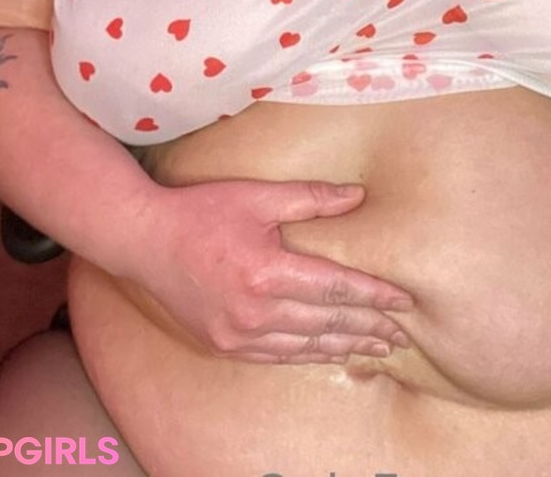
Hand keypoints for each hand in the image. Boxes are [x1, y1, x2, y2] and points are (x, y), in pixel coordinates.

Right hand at [125, 177, 413, 363]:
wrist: (145, 242)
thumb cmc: (202, 212)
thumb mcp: (257, 196)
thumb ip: (310, 198)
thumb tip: (357, 196)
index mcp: (265, 272)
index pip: (334, 288)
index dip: (373, 296)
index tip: (405, 301)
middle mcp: (254, 311)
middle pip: (326, 323)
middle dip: (369, 328)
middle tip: (402, 333)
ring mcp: (238, 335)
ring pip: (306, 346)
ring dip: (346, 347)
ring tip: (378, 348)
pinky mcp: (226, 345)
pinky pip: (279, 355)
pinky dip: (311, 354)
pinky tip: (332, 352)